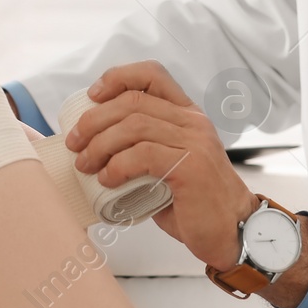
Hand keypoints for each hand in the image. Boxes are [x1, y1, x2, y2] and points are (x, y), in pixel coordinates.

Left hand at [65, 61, 258, 270]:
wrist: (232, 233)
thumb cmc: (194, 204)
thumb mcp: (169, 164)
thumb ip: (143, 147)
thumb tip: (94, 144)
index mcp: (187, 114)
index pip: (152, 74)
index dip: (117, 78)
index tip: (93, 96)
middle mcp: (193, 122)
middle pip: (133, 100)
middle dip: (94, 119)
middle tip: (75, 142)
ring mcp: (194, 142)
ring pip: (134, 126)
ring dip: (99, 144)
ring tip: (85, 164)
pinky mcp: (191, 167)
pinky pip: (143, 155)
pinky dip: (116, 166)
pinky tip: (107, 180)